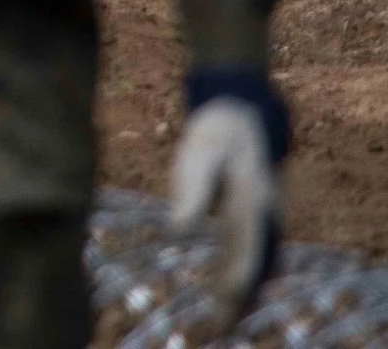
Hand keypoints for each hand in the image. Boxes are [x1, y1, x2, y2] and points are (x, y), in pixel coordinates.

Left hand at [172, 92, 282, 334]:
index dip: (239, 277)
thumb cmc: (212, 136)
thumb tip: (176, 231)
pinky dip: (244, 282)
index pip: (248, 249)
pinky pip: (253, 259)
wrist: (239, 117)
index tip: (227, 300)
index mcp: (252, 203)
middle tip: (218, 332)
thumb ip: (190, 193)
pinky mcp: (258, 222)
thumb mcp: (196, 156)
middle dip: (240, 301)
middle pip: (256, 268)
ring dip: (243, 297)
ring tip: (222, 327)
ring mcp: (266, 221)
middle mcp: (266, 217)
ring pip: (258, 268)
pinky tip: (227, 298)